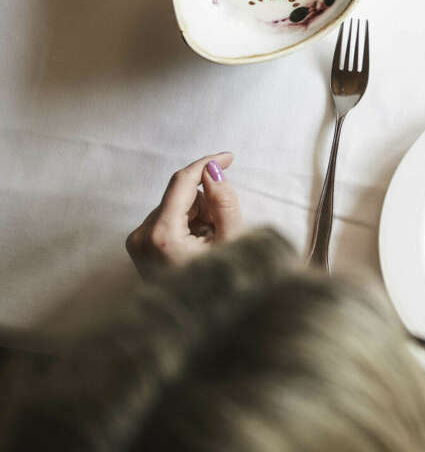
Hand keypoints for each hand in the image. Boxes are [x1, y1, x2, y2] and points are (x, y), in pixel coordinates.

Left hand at [125, 153, 241, 275]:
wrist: (196, 324)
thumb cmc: (219, 284)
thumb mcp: (231, 240)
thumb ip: (224, 200)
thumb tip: (212, 170)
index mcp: (162, 235)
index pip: (181, 181)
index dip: (206, 163)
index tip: (229, 157)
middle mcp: (141, 236)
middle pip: (180, 196)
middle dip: (205, 201)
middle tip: (222, 227)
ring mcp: (136, 242)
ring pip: (174, 207)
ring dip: (197, 214)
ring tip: (210, 242)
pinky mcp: (137, 246)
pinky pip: (167, 219)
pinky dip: (186, 224)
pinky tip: (197, 246)